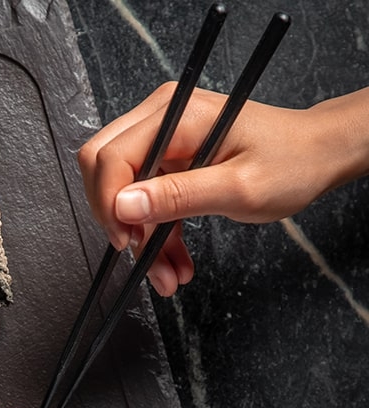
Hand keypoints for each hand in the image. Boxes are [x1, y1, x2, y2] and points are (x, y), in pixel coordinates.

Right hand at [78, 83, 368, 295]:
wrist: (316, 157)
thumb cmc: (290, 163)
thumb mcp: (238, 188)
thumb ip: (179, 196)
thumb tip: (124, 206)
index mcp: (176, 116)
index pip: (111, 156)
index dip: (109, 203)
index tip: (126, 240)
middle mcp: (163, 120)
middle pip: (105, 169)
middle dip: (118, 221)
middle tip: (140, 254)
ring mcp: (166, 140)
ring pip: (125, 193)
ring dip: (142, 239)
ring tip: (167, 275)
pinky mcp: (171, 160)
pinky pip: (148, 202)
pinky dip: (157, 235)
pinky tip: (175, 262)